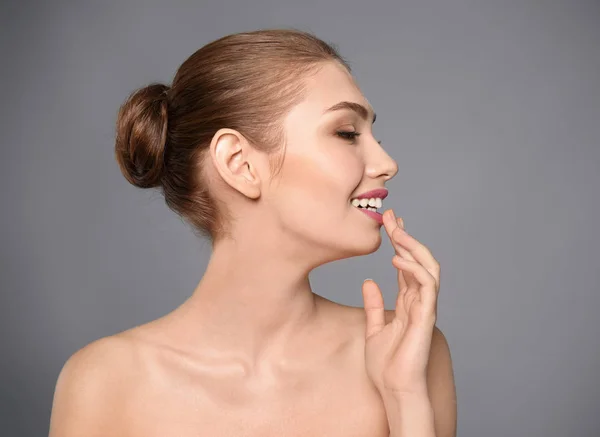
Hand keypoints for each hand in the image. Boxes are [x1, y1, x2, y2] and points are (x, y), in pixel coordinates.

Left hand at [362, 209, 440, 395]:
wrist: (394, 390)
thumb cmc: (386, 366)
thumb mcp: (373, 329)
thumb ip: (373, 305)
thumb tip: (368, 282)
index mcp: (407, 303)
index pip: (406, 265)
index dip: (399, 243)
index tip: (389, 222)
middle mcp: (418, 301)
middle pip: (418, 261)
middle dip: (406, 237)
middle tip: (392, 216)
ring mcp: (425, 308)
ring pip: (428, 268)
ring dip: (413, 247)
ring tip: (397, 231)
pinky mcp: (426, 317)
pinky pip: (426, 286)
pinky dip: (414, 269)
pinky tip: (397, 259)